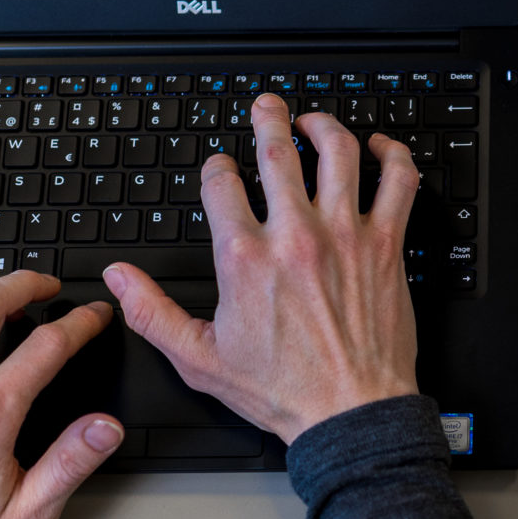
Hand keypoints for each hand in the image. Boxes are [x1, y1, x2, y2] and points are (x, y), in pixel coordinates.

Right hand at [104, 96, 419, 443]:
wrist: (350, 412)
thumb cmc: (283, 391)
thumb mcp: (200, 359)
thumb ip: (153, 313)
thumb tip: (119, 278)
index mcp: (245, 259)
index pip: (223, 183)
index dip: (218, 167)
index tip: (221, 168)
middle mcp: (295, 237)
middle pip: (278, 151)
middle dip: (268, 119)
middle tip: (266, 105)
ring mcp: (345, 236)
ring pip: (338, 153)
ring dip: (324, 126)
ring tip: (315, 120)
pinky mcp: (386, 245)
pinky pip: (398, 182)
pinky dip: (393, 155)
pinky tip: (382, 147)